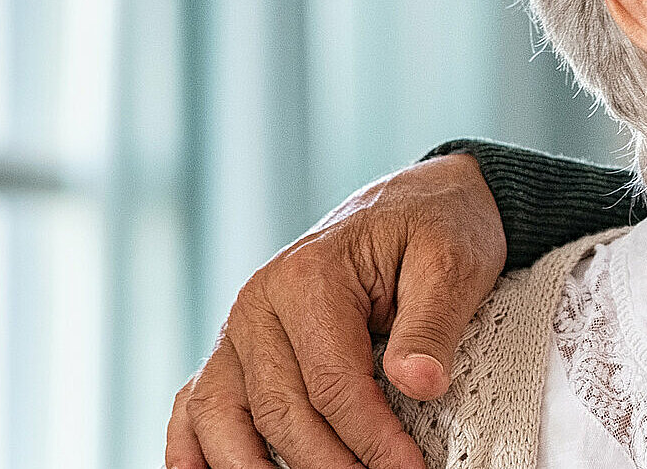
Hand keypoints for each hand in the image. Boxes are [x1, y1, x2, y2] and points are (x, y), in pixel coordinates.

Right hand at [164, 153, 508, 468]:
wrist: (418, 203)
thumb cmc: (436, 229)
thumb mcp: (451, 262)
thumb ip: (432, 324)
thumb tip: (418, 383)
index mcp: (308, 276)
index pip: (333, 384)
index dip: (371, 439)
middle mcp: (258, 303)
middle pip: (280, 412)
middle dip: (329, 466)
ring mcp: (239, 329)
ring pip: (224, 419)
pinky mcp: (236, 350)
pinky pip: (195, 407)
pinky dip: (195, 452)